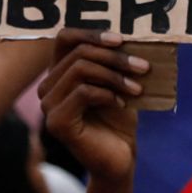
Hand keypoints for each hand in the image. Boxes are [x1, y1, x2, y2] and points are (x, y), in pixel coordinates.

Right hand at [38, 29, 148, 181]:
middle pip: (78, 53)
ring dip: (115, 75)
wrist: (121, 159)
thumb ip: (112, 60)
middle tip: (144, 67)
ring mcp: (49, 106)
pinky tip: (123, 105)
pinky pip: (84, 92)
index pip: (65, 38)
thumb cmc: (119, 120)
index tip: (121, 40)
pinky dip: (108, 94)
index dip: (91, 33)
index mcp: (59, 73)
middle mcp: (48, 87)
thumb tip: (127, 34)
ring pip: (80, 69)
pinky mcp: (57, 122)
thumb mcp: (117, 82)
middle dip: (115, 57)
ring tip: (137, 88)